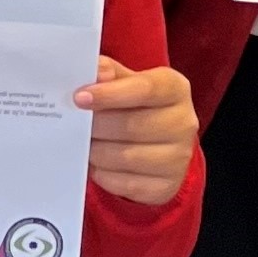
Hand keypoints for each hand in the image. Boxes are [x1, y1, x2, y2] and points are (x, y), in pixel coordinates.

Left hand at [77, 55, 198, 204]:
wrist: (159, 144)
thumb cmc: (136, 106)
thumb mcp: (126, 82)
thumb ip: (109, 73)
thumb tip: (96, 71)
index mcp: (174, 88)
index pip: (144, 89)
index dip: (109, 94)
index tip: (79, 98)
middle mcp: (184, 122)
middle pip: (132, 126)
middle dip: (96, 126)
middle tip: (73, 125)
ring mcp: (179, 157)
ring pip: (126, 157)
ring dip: (96, 151)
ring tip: (83, 144)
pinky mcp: (167, 186)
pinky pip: (125, 184)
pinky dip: (103, 174)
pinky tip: (95, 163)